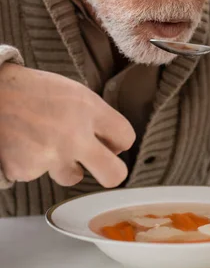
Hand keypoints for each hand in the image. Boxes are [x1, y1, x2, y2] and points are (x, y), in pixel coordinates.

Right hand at [0, 64, 134, 186]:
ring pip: (73, 177)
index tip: (112, 144)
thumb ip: (95, 116)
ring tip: (48, 143)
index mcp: (89, 109)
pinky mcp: (28, 171)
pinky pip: (40, 174)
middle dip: (111, 173)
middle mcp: (75, 135)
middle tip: (102, 167)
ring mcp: (51, 156)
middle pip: (114, 174)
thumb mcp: (73, 92)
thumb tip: (111, 143)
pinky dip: (33, 163)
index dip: (119, 143)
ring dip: (65, 165)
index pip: (126, 138)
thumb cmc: (32, 90)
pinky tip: (25, 144)